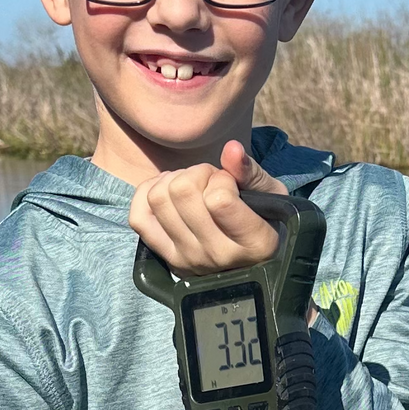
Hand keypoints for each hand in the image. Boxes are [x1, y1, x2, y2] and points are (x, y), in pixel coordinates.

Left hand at [130, 140, 283, 270]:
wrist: (249, 259)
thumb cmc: (264, 219)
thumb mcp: (270, 194)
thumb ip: (251, 171)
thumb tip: (231, 148)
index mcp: (255, 243)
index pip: (218, 200)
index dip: (222, 179)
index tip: (232, 185)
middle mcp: (218, 257)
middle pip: (182, 192)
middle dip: (198, 174)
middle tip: (211, 182)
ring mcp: (188, 260)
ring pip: (158, 199)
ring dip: (175, 181)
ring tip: (193, 187)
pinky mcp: (167, 258)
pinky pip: (138, 217)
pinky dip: (148, 193)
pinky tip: (169, 191)